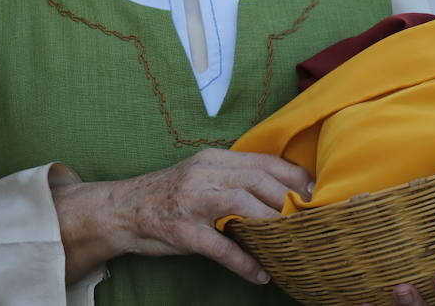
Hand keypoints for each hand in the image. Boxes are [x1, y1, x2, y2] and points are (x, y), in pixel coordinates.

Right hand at [52, 148, 310, 284]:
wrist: (120, 209)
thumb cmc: (167, 196)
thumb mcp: (200, 176)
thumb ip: (233, 179)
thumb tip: (278, 192)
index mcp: (213, 159)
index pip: (263, 161)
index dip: (294, 177)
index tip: (314, 193)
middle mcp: (204, 174)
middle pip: (259, 181)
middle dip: (289, 202)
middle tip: (309, 222)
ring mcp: (192, 201)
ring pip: (243, 207)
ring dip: (271, 227)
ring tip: (290, 245)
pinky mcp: (182, 230)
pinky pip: (221, 246)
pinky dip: (244, 262)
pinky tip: (259, 274)